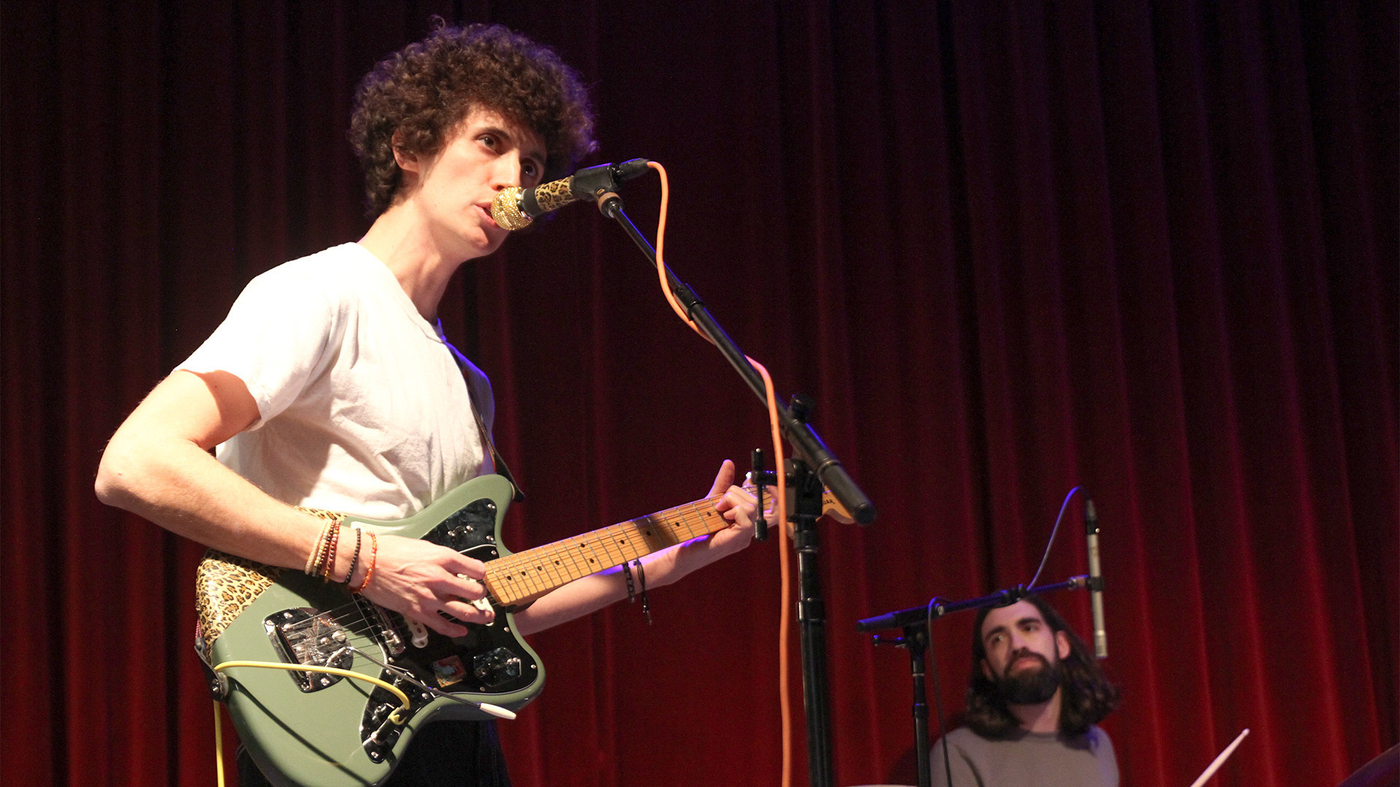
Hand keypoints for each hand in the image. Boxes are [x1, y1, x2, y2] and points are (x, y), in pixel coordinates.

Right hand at [357, 534, 494, 636]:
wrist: (366, 562)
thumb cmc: (391, 550)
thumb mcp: (424, 546)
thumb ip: (442, 559)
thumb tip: (454, 568)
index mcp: (443, 558)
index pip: (476, 569)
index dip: (481, 573)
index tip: (480, 576)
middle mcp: (440, 578)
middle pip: (474, 591)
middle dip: (482, 595)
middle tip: (483, 596)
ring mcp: (430, 597)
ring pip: (464, 611)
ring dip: (479, 616)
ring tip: (485, 617)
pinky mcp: (418, 612)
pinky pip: (443, 626)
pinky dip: (455, 630)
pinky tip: (462, 630)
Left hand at [651, 459, 757, 586]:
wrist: (680, 551)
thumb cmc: (694, 529)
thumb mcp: (710, 501)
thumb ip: (723, 484)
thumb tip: (729, 463)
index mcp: (745, 524)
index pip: (767, 506)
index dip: (766, 492)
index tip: (746, 483)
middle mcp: (747, 533)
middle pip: (755, 501)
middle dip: (735, 494)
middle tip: (718, 504)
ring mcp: (743, 538)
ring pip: (751, 506)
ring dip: (731, 500)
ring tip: (718, 509)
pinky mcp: (736, 540)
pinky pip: (746, 517)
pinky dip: (732, 509)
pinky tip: (721, 515)